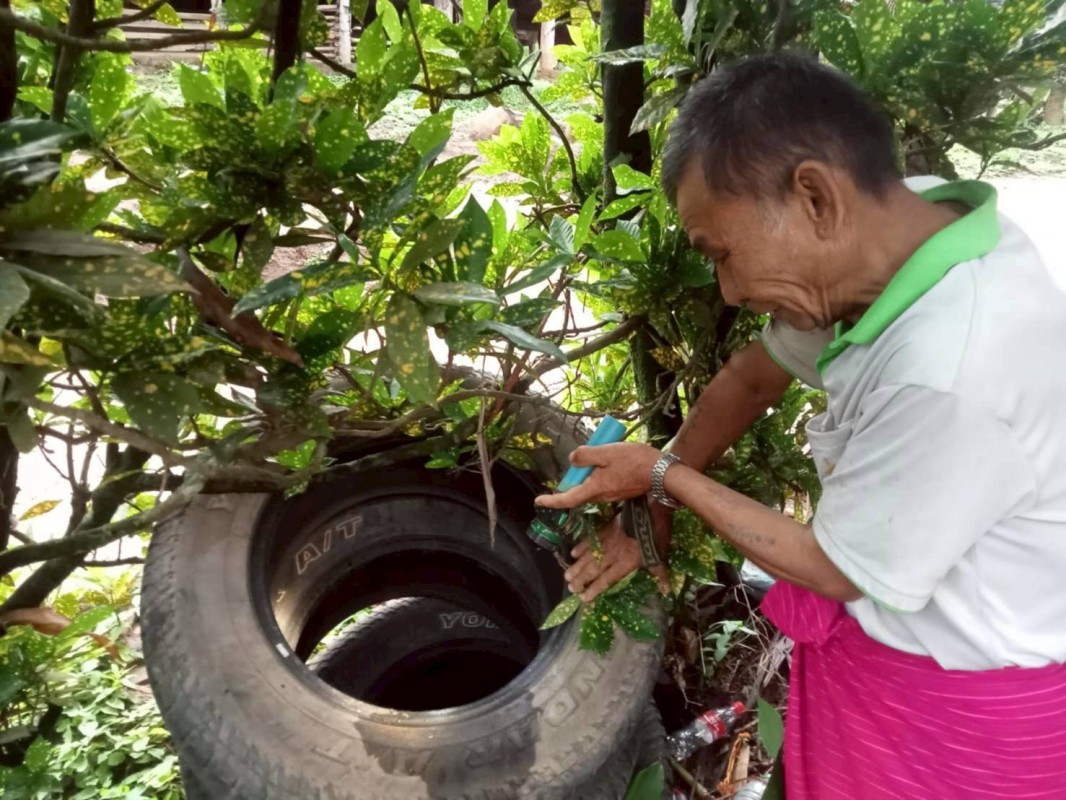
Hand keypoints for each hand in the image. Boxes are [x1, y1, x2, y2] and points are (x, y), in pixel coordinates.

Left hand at [534, 442, 660, 509]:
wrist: (661, 471)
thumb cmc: (634, 461)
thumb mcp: (606, 453)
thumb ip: (586, 456)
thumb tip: (572, 460)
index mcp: (595, 488)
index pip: (567, 499)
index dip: (551, 501)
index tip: (539, 501)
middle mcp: (602, 496)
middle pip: (580, 492)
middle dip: (572, 482)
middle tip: (573, 466)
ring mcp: (613, 495)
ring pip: (593, 488)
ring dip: (588, 476)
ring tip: (594, 457)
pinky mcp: (622, 491)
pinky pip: (604, 485)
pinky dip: (600, 475)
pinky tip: (609, 462)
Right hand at [563, 510, 670, 601]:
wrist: (649, 508)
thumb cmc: (657, 533)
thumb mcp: (660, 554)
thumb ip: (660, 573)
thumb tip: (667, 591)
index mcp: (625, 563)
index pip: (607, 580)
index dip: (595, 589)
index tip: (584, 598)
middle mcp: (612, 554)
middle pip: (593, 570)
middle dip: (581, 580)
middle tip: (571, 588)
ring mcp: (606, 541)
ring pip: (588, 556)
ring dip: (577, 567)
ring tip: (567, 576)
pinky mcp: (604, 529)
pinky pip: (589, 540)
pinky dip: (580, 546)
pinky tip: (573, 553)